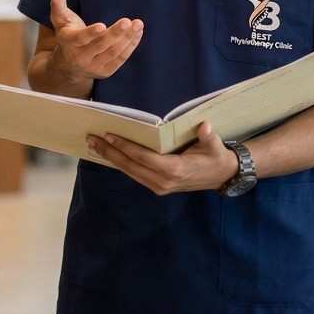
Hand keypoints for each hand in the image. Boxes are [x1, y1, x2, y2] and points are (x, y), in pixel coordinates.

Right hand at [48, 0, 143, 82]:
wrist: (68, 67)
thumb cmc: (67, 37)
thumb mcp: (60, 21)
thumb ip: (58, 5)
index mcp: (68, 43)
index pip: (80, 39)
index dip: (91, 33)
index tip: (102, 25)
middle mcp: (81, 57)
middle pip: (100, 45)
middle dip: (115, 34)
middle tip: (127, 21)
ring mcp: (94, 66)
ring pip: (113, 52)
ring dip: (127, 39)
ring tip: (138, 24)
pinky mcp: (106, 71)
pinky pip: (120, 59)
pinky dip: (130, 46)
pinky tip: (137, 33)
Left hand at [87, 121, 238, 195]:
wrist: (221, 176)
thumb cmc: (215, 157)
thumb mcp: (215, 146)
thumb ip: (209, 137)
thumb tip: (204, 126)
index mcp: (176, 170)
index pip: (144, 158)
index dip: (126, 147)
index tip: (109, 136)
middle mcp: (164, 181)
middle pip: (131, 166)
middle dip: (110, 152)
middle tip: (92, 139)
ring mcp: (159, 186)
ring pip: (130, 172)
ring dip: (111, 159)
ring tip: (94, 146)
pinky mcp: (157, 187)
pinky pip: (134, 174)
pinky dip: (120, 164)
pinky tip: (108, 155)